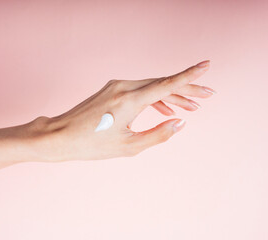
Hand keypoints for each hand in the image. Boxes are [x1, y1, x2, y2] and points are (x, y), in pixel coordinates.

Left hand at [36, 60, 214, 161]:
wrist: (60, 135)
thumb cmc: (92, 144)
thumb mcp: (129, 147)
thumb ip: (158, 135)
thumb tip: (181, 123)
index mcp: (129, 101)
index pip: (167, 85)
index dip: (190, 76)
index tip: (207, 66)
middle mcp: (124, 87)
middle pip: (163, 84)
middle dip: (187, 89)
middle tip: (207, 95)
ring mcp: (116, 86)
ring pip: (152, 86)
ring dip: (172, 95)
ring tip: (191, 106)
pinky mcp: (112, 89)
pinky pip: (140, 90)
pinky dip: (155, 98)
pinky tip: (167, 108)